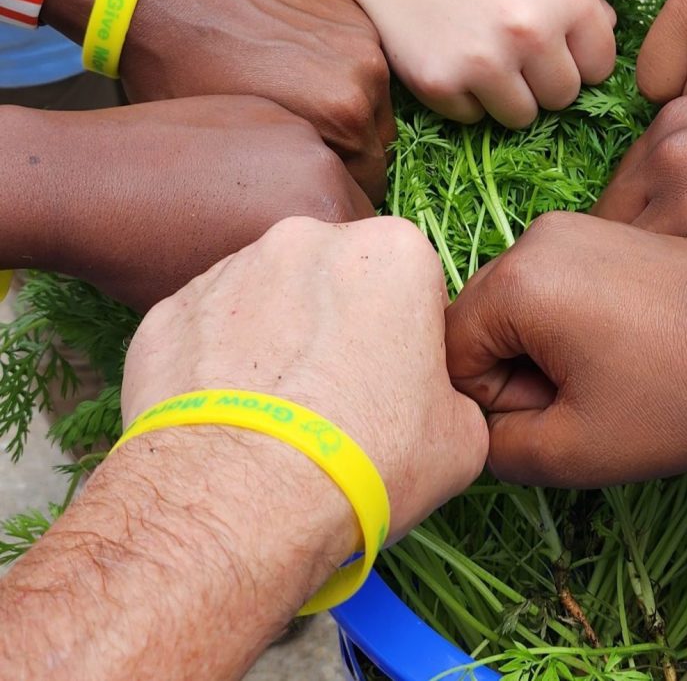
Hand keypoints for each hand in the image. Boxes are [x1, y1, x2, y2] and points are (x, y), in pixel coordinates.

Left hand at [35, 96, 374, 311]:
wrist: (83, 181)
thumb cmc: (145, 257)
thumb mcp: (230, 298)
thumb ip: (291, 288)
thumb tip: (310, 295)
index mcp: (324, 213)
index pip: (365, 251)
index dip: (340, 274)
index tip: (311, 286)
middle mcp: (323, 160)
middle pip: (352, 207)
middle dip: (329, 232)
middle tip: (284, 256)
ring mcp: (290, 124)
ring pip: (323, 171)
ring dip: (304, 194)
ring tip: (253, 215)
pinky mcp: (260, 105)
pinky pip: (291, 143)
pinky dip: (275, 164)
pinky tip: (230, 182)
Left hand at [121, 0, 395, 203]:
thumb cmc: (181, 80)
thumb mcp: (235, 154)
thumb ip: (294, 176)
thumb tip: (313, 196)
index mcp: (343, 115)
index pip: (370, 182)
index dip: (337, 194)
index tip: (308, 192)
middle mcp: (365, 74)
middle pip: (377, 141)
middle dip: (348, 154)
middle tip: (302, 155)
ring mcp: (361, 37)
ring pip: (373, 101)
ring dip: (348, 112)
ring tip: (300, 113)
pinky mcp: (348, 11)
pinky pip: (360, 62)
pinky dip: (340, 74)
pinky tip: (297, 75)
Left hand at [123, 216, 487, 538]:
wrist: (239, 505)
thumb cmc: (366, 460)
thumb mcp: (460, 438)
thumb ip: (452, 393)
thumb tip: (433, 402)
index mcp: (392, 250)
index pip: (411, 280)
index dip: (407, 334)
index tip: (396, 381)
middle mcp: (307, 239)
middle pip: (334, 277)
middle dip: (338, 323)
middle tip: (337, 398)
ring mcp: (230, 269)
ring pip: (266, 297)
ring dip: (275, 340)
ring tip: (275, 418)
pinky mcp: (169, 310)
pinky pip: (205, 330)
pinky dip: (215, 365)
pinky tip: (227, 422)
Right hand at [333, 0, 617, 126]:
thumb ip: (579, 2)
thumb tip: (611, 38)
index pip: (601, 66)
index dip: (576, 58)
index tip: (550, 45)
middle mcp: (534, 30)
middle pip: (563, 98)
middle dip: (541, 81)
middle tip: (509, 50)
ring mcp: (486, 60)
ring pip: (522, 117)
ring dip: (505, 96)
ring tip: (480, 53)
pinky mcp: (441, 82)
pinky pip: (472, 118)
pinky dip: (461, 96)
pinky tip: (446, 53)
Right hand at [446, 212, 686, 486]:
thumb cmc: (681, 399)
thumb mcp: (574, 450)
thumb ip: (495, 448)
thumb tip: (480, 427)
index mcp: (517, 279)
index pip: (452, 355)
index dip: (495, 404)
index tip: (560, 416)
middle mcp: (538, 234)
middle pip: (484, 322)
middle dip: (519, 373)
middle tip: (588, 400)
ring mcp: (579, 225)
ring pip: (522, 305)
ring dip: (547, 351)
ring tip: (613, 374)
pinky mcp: (614, 230)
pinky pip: (559, 284)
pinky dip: (576, 324)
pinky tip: (631, 348)